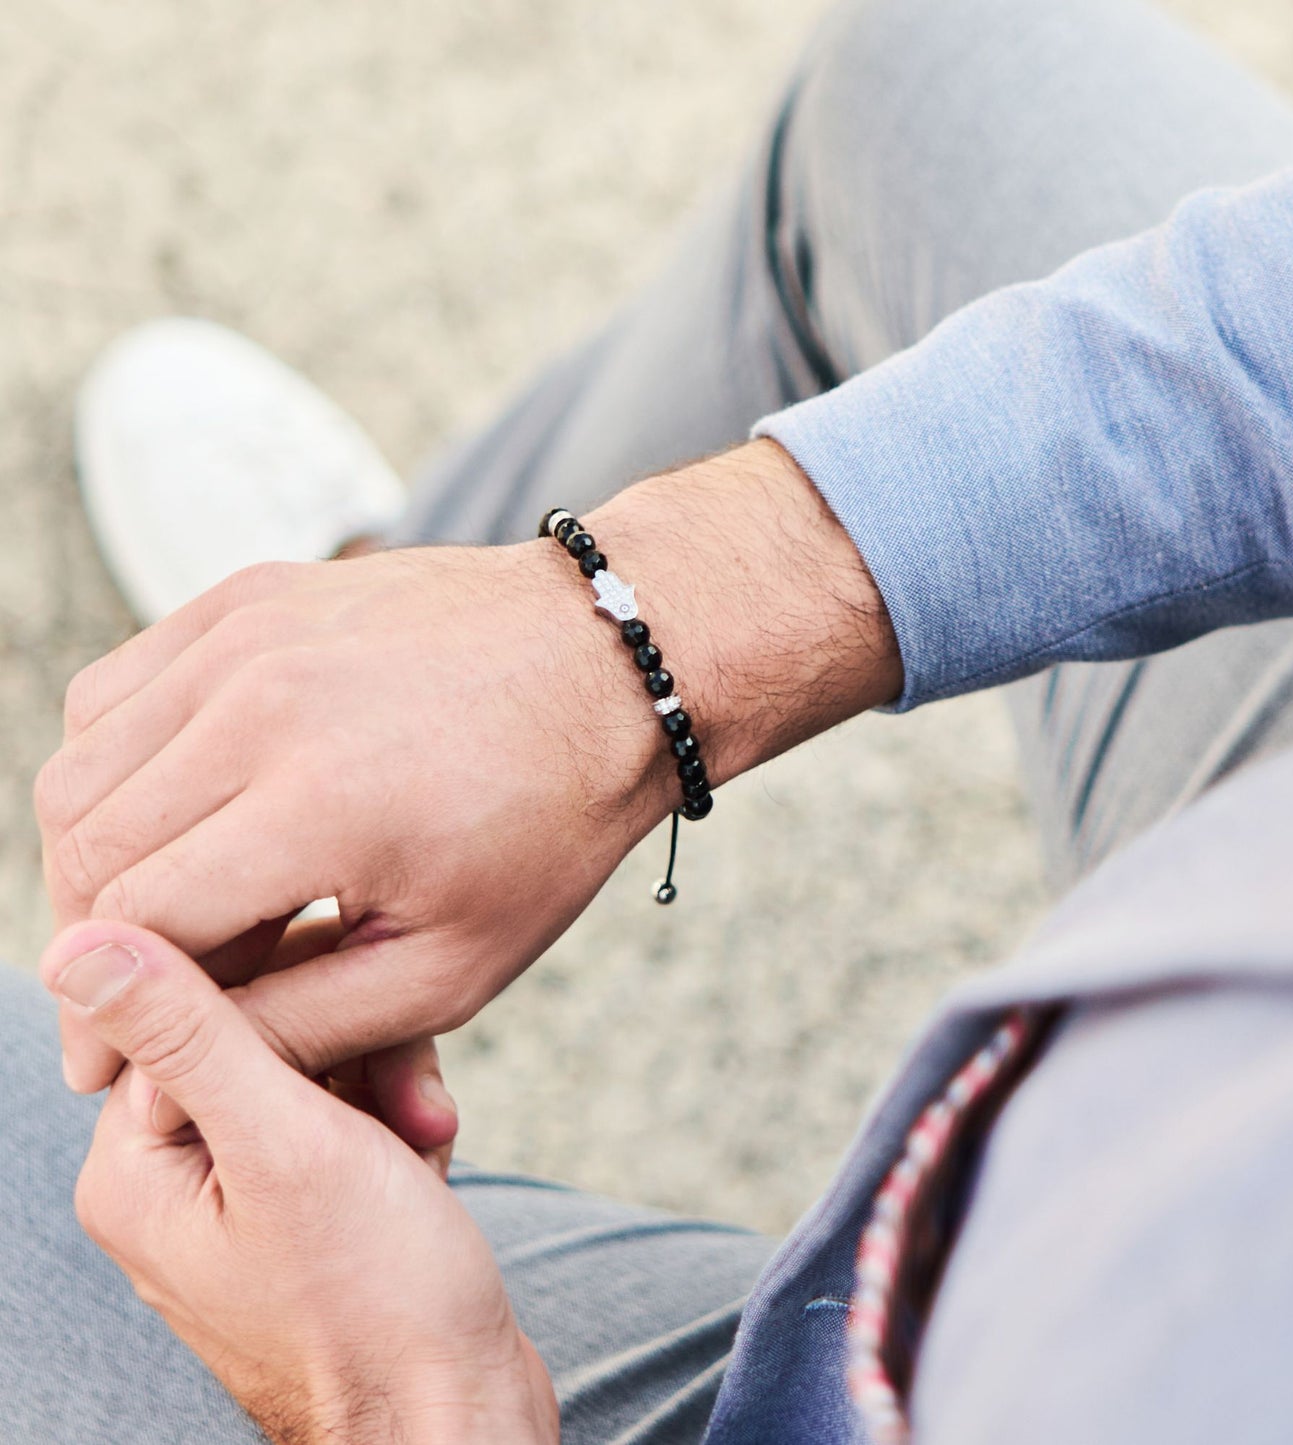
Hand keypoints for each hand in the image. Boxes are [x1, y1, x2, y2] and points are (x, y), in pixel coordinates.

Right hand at [36, 538, 672, 1096]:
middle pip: (88, 846)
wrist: (609, 665)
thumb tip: (174, 1065)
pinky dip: (115, 760)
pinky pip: (116, 688)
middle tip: (137, 992)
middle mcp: (261, 705)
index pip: (136, 928)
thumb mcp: (456, 965)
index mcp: (319, 806)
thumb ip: (304, 1023)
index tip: (112, 1063)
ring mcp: (248, 636)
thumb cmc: (553, 818)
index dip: (106, 1016)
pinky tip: (178, 807)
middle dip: (96, 942)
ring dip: (96, 854)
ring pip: (82, 766)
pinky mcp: (249, 597)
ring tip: (162, 908)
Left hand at [41, 920, 558, 1444]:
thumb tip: (82, 942)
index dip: (292, 991)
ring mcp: (241, 1201)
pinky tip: (423, 1158)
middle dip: (353, 1051)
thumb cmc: (377, 1299)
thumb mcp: (286, 1145)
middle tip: (408, 1100)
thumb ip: (193, 1032)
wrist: (454, 1414)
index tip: (363, 1014)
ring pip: (314, 1071)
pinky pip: (342, 1122)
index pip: (190, 1008)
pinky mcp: (303, 1214)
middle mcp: (175, 1183)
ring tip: (424, 1137)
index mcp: (137, 1169)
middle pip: (262, 1036)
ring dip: (386, 1086)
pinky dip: (392, 1124)